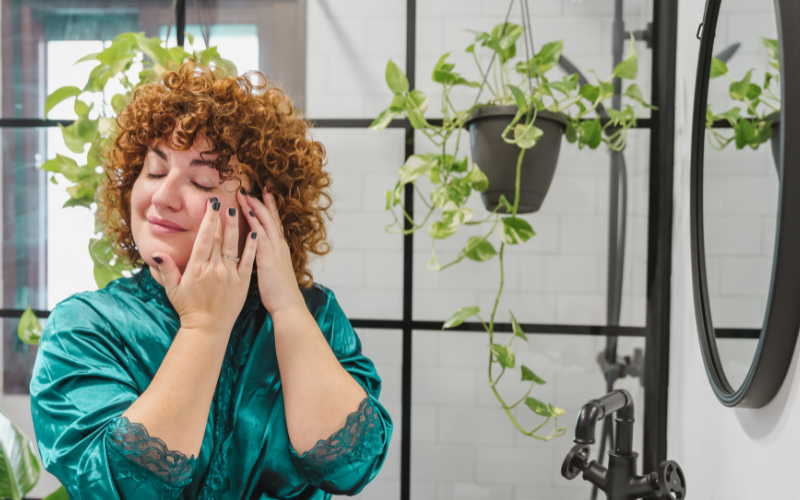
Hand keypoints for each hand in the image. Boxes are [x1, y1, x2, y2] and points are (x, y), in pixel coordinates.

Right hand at [152, 198, 257, 333]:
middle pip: (218, 238)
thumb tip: (156, 253)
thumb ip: (166, 269)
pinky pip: (248, 260)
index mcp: (197, 268)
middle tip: (225, 200)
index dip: (208, 220)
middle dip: (221, 218)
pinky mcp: (242, 282)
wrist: (207, 329)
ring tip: (237, 210)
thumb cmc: (188, 308)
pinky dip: (251, 246)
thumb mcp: (172, 289)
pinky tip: (255, 232)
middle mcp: (214, 269)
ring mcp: (229, 275)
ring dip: (235, 227)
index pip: (203, 239)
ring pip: (232, 246)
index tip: (211, 205)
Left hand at [237, 186, 304, 315]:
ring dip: (254, 206)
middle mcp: (279, 245)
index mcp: (279, 248)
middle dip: (259, 201)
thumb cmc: (279, 292)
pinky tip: (245, 212)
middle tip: (249, 187)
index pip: (273, 223)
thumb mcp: (273, 271)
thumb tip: (258, 253)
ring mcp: (275, 250)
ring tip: (243, 194)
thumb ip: (267, 259)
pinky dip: (253, 221)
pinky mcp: (268, 257)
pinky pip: (260, 235)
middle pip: (269, 217)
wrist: (288, 305)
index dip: (267, 208)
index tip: (261, 194)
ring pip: (264, 222)